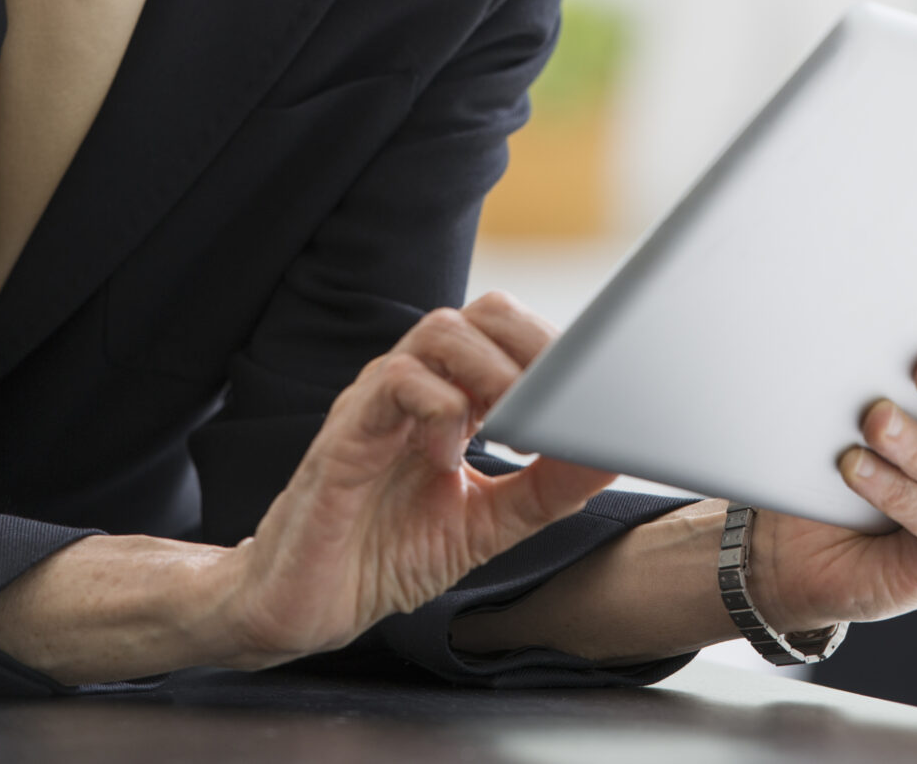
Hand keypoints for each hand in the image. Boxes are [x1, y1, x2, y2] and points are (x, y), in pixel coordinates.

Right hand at [212, 292, 614, 665]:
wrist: (308, 602)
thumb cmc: (388, 552)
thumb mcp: (489, 522)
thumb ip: (547, 489)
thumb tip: (609, 454)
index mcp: (450, 397)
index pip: (510, 333)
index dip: (557, 352)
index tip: (593, 396)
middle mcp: (414, 386)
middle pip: (482, 313)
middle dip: (535, 350)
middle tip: (557, 409)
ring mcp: (377, 401)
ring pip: (440, 331)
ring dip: (494, 374)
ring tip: (511, 430)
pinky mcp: (347, 432)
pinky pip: (397, 382)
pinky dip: (442, 410)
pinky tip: (448, 460)